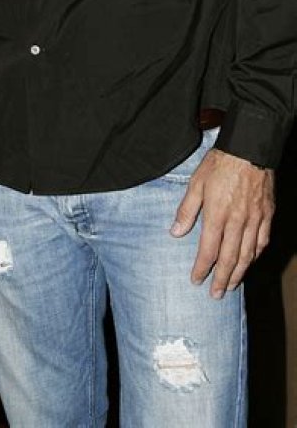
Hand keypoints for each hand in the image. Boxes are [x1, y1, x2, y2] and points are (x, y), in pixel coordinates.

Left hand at [170, 148, 273, 298]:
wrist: (249, 148)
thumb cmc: (220, 164)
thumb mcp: (196, 183)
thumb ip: (187, 210)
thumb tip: (175, 232)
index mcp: (217, 213)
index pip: (208, 249)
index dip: (202, 268)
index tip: (195, 280)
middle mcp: (238, 221)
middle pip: (230, 258)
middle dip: (222, 279)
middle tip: (216, 295)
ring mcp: (255, 219)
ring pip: (248, 254)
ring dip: (239, 273)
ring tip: (232, 285)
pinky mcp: (267, 215)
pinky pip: (262, 241)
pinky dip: (255, 256)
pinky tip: (250, 262)